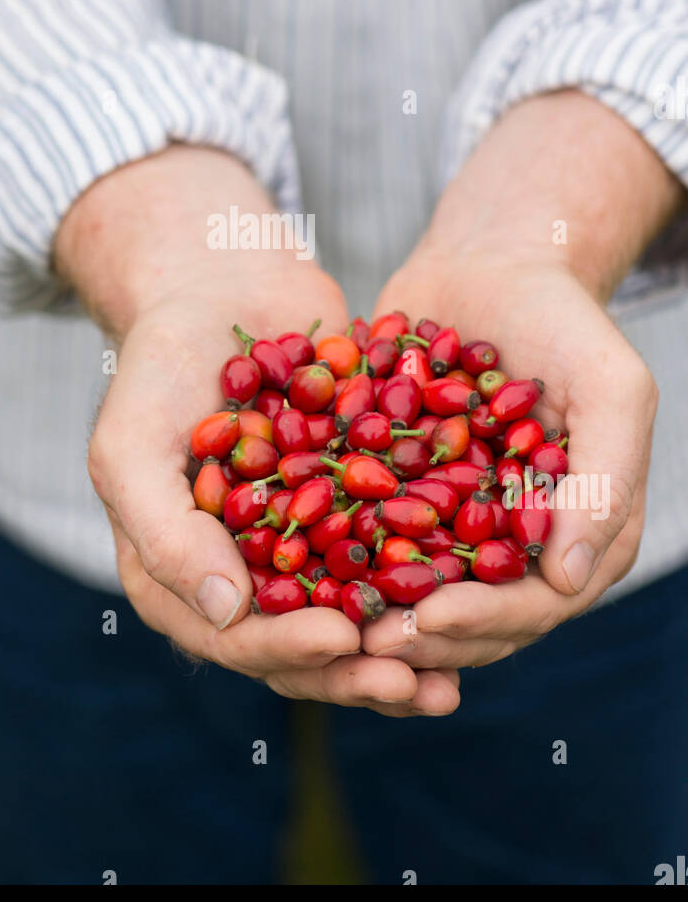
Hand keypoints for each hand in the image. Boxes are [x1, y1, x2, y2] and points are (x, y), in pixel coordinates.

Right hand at [56, 145, 459, 715]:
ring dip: (403, 650)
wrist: (223, 282)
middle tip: (413, 684)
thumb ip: (165, 532)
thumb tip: (227, 613)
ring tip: (456, 673)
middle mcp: (243, 572)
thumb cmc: (161, 363)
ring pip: (356, 614)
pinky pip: (395, 553)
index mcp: (179, 573)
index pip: (230, 638)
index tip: (341, 639)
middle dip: (357, 672)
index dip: (285, 651)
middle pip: (301, 646)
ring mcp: (302, 540)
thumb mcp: (133, 445)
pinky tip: (481, 591)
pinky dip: (432, 578)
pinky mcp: (355, 503)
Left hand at [362, 251, 654, 668]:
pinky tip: (291, 565)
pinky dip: (333, 555)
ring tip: (325, 620)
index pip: (537, 605)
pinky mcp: (398, 494)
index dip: (486, 621)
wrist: (487, 263)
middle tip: (367, 638)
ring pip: (413, 591)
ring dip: (373, 613)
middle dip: (421, 633)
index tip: (432, 618)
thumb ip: (605, 481)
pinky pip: (364, 536)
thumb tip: (569, 580)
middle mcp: (516, 542)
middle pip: (470, 617)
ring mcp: (453, 522)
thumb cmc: (562, 319)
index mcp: (577, 534)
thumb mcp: (610, 388)